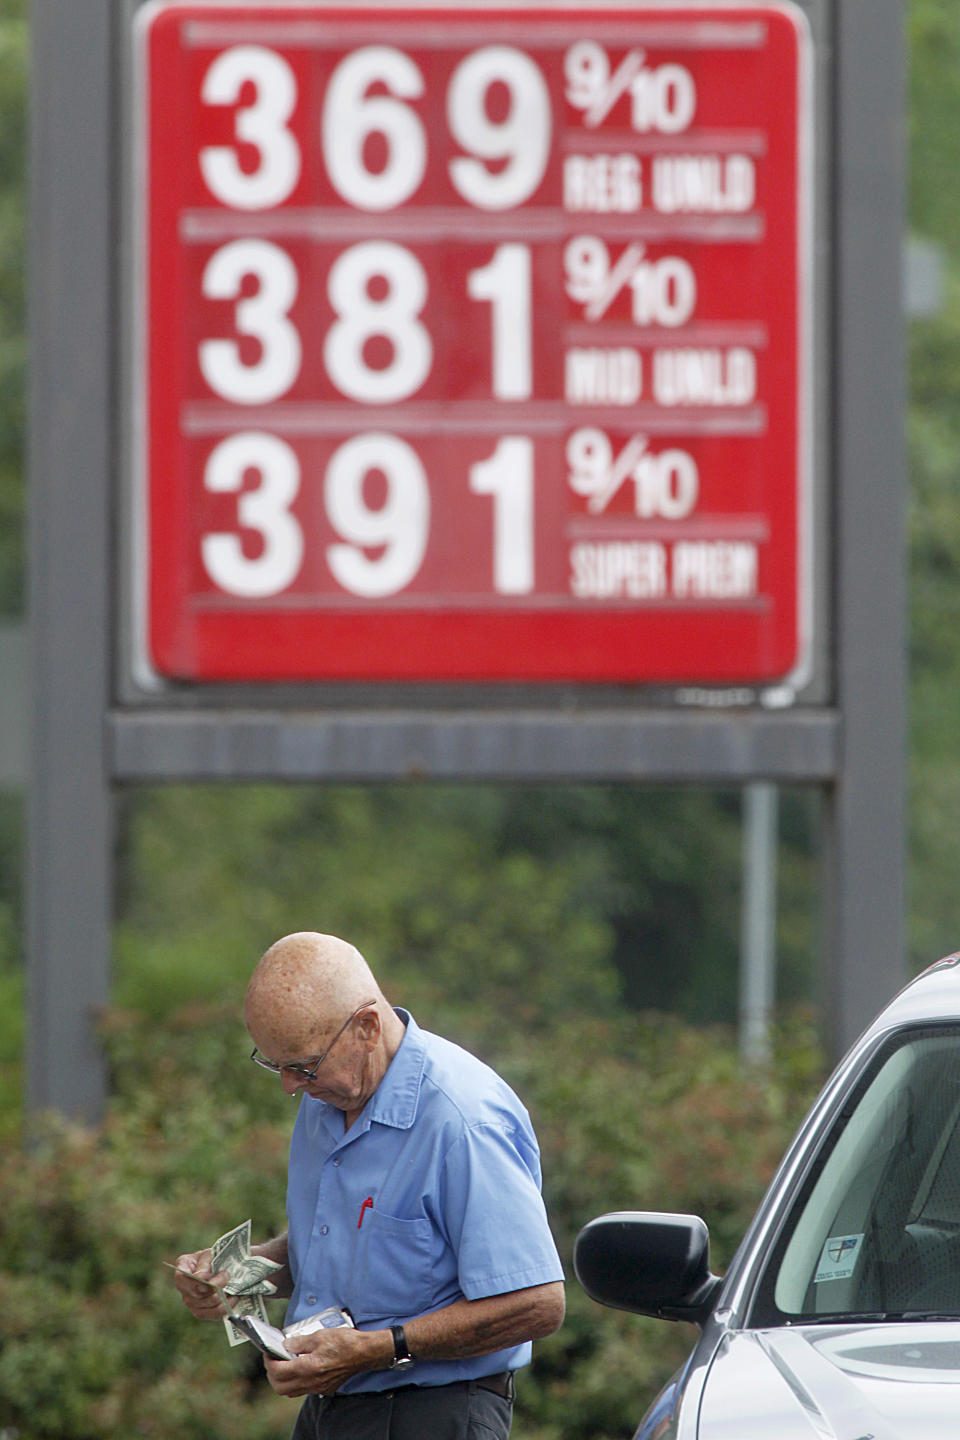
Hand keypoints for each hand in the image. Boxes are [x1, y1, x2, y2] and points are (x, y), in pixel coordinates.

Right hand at [172, 1248, 229, 1319]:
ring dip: (220, 1297)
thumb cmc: (213, 1257)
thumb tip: (201, 1277)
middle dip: (213, 1287)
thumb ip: (204, 1264)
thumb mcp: (209, 1254)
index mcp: (182, 1269)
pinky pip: (212, 1314)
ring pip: (204, 1306)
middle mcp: (183, 1288)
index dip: (194, 1281)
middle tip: (227, 1276)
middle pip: (195, 1294)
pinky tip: (233, 1299)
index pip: (180, 1279)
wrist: (221, 1266)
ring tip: (231, 1288)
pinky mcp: (202, 1311)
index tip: (209, 1277)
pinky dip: (224, 1308)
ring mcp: (191, 1302)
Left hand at [264, 1326, 384, 1397]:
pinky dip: (295, 1382)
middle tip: (272, 1360)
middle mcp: (311, 1381)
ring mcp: (317, 1388)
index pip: (278, 1371)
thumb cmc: (344, 1342)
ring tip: (283, 1365)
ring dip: (282, 1381)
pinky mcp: (324, 1389)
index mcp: (308, 1367)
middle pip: (280, 1388)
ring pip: (290, 1392)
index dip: (269, 1362)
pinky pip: (303, 1390)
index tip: (268, 1353)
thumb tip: (285, 1346)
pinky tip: (299, 1369)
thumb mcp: (320, 1335)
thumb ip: (299, 1342)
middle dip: (272, 1374)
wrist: (363, 1353)